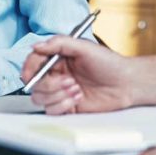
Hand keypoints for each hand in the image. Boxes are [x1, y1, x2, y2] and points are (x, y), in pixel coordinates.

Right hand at [20, 37, 155, 114]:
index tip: (30, 74)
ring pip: (40, 98)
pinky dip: (62, 105)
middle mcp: (57, 75)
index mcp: (59, 58)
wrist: (126, 84)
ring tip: (76, 89)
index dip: (29, 68)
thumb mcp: (85, 47)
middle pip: (35, 83)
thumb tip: (37, 45)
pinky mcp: (66, 106)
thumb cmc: (110, 63)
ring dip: (57, 95)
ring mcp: (60, 91)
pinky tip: (77, 98)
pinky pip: (51, 110)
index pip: (34, 62)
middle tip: (69, 81)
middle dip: (49, 84)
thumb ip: (60, 43)